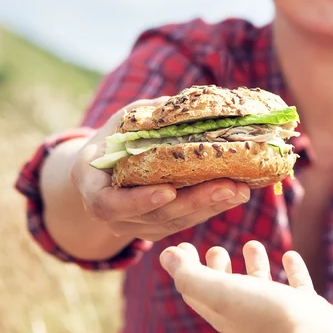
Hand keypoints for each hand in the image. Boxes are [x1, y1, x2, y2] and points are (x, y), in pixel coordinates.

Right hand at [71, 99, 251, 241]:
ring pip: (174, 223)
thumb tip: (182, 104)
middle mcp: (110, 213)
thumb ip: (149, 116)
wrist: (104, 167)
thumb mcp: (124, 120)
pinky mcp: (156, 228)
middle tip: (228, 186)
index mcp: (91, 185)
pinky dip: (211, 208)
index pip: (109, 203)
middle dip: (194, 202)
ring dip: (211, 207)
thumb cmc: (115, 137)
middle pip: (154, 216)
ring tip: (241, 189)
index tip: (169, 191)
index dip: (139, 201)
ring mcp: (133, 225)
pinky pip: (184, 222)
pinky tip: (236, 194)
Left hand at [160, 240, 332, 332]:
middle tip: (216, 249)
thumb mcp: (220, 291)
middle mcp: (247, 315)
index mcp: (223, 313)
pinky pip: (295, 286)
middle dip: (218, 269)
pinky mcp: (305, 310)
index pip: (196, 291)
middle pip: (226, 290)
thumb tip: (165, 256)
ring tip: (252, 243)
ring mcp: (278, 314)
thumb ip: (191, 275)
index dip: (186, 269)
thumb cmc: (264, 315)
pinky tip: (290, 255)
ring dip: (254, 265)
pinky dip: (291, 269)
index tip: (183, 246)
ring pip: (260, 286)